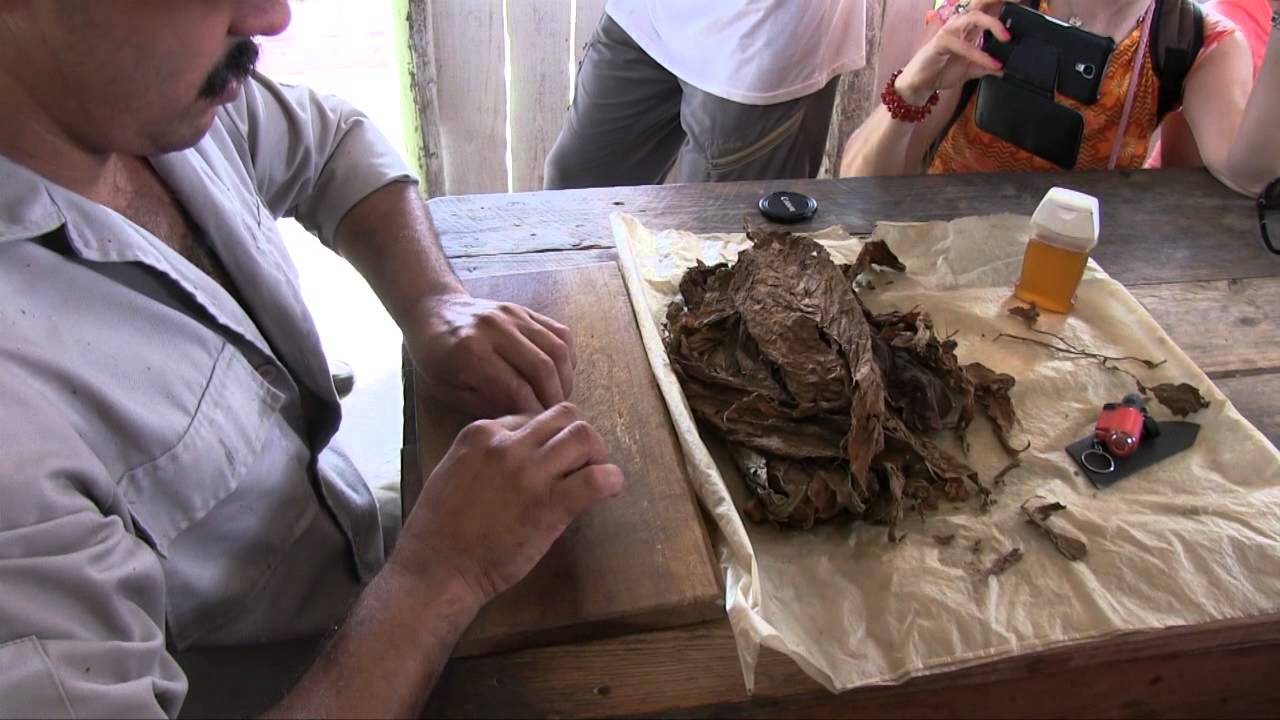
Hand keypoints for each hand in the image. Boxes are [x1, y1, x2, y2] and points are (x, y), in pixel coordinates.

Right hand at [395, 403, 623, 602]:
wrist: (437, 570)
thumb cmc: (439, 529)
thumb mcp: (455, 471)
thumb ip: (486, 455)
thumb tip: (523, 453)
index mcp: (481, 433)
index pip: (532, 417)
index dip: (548, 437)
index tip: (551, 459)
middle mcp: (507, 445)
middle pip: (564, 416)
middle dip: (578, 436)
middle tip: (582, 462)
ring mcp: (529, 473)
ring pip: (583, 436)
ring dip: (597, 453)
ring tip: (596, 474)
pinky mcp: (550, 505)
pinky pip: (596, 479)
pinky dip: (611, 479)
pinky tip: (610, 490)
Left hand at [407, 292, 576, 416]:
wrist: (434, 311)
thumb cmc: (436, 357)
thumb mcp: (449, 389)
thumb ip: (486, 405)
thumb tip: (525, 420)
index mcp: (470, 351)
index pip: (516, 388)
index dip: (533, 412)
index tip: (538, 429)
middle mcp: (495, 329)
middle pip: (542, 367)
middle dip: (554, 398)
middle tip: (556, 419)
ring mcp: (514, 315)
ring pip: (557, 349)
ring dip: (565, 379)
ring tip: (559, 399)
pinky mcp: (526, 310)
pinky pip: (561, 333)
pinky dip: (567, 358)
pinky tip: (560, 376)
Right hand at [897, 0, 1009, 103]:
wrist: (920, 84)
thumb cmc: (941, 71)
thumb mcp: (971, 70)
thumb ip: (988, 68)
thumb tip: (1005, 70)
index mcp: (969, 28)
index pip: (988, 8)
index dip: (1002, 3)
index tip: (1020, 2)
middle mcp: (960, 24)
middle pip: (980, 2)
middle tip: (1016, 0)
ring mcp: (949, 31)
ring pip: (973, 16)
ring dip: (992, 24)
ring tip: (1007, 38)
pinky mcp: (940, 42)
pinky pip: (962, 44)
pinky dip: (979, 54)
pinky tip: (992, 64)